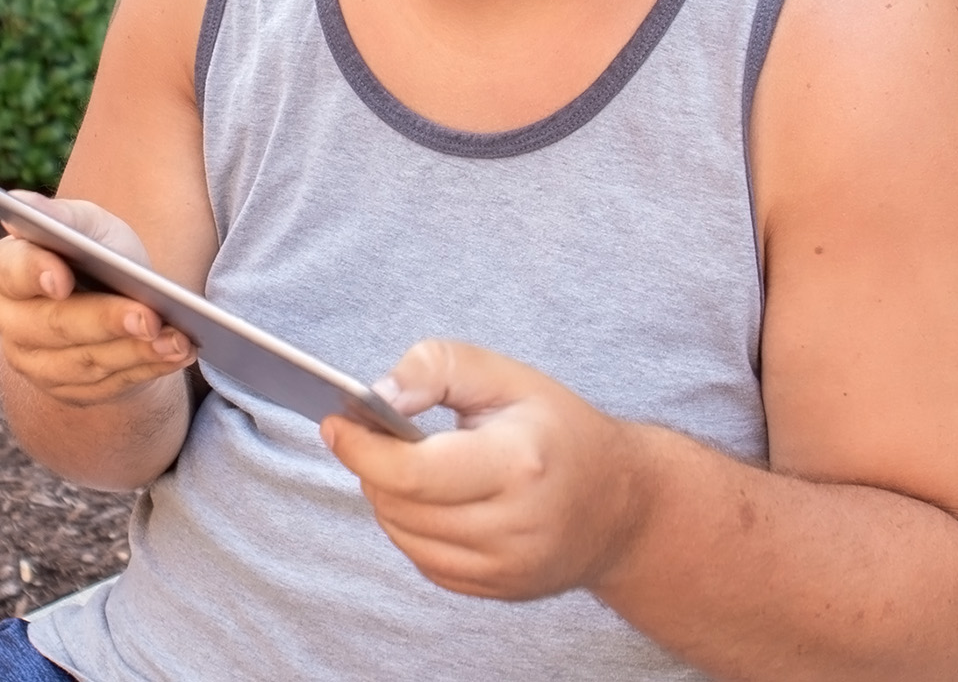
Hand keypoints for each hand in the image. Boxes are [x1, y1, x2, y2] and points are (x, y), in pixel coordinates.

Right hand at [0, 192, 193, 406]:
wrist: (116, 300)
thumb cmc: (96, 252)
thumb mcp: (89, 225)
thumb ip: (62, 217)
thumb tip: (21, 201)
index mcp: (5, 270)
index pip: (11, 271)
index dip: (34, 273)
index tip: (61, 278)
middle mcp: (12, 323)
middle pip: (55, 325)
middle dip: (106, 321)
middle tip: (149, 315)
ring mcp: (37, 364)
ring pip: (87, 362)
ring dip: (137, 351)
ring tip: (177, 338)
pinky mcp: (70, 391)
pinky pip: (111, 384)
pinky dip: (149, 368)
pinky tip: (178, 352)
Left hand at [321, 339, 654, 600]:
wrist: (622, 504)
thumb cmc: (558, 428)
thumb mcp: (504, 375)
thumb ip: (435, 368)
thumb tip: (375, 397)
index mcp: (518, 464)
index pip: (412, 472)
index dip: (361, 448)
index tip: (335, 421)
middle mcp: (513, 526)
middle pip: (400, 505)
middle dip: (373, 465)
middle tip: (375, 432)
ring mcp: (505, 568)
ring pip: (404, 535)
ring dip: (388, 496)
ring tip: (410, 461)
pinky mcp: (496, 590)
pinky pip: (423, 559)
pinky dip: (412, 525)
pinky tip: (433, 496)